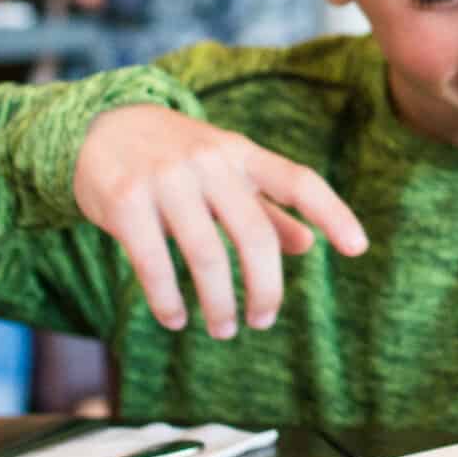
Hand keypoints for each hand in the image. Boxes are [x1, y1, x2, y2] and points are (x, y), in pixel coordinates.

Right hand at [73, 106, 369, 337]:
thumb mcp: (225, 171)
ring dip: (219, 303)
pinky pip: (154, 264)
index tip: (358, 248)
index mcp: (241, 154)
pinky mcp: (125, 201)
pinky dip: (167, 301)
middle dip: (265, 287)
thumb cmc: (176, 158)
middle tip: (262, 320)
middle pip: (255, 234)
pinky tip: (174, 319)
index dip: (333, 212)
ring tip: (223, 329)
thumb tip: (308, 244)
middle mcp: (208, 161)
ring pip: (207, 255)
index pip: (298, 181)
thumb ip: (265, 207)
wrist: (99, 127)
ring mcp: (165, 179)